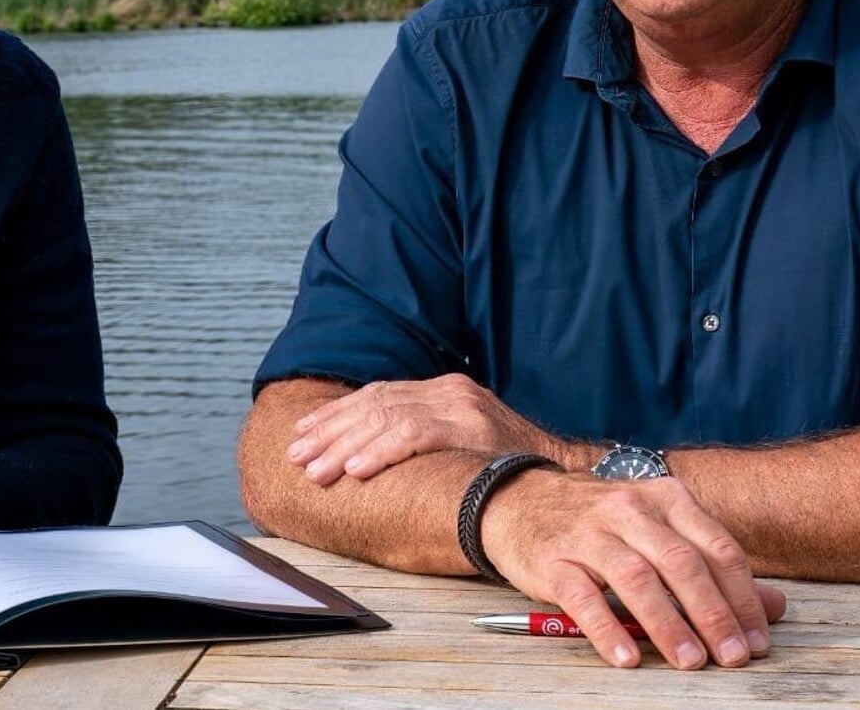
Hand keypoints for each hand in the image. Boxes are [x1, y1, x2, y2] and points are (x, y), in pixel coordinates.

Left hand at [286, 374, 552, 483]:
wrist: (563, 470)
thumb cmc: (508, 463)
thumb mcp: (463, 440)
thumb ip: (424, 435)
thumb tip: (367, 450)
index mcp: (442, 389)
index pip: (377, 396)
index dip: (335, 414)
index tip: (302, 432)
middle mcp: (448, 390)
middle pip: (374, 405)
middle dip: (329, 432)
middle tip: (296, 455)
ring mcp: (460, 406)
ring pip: (385, 419)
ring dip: (344, 447)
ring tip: (316, 470)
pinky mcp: (470, 427)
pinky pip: (414, 436)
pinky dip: (380, 452)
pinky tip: (356, 470)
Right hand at [483, 469, 782, 670]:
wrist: (519, 500)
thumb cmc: (602, 523)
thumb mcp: (659, 530)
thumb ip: (713, 566)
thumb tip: (776, 607)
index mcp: (666, 499)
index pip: (717, 548)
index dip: (743, 598)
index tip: (756, 641)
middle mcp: (629, 509)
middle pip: (682, 562)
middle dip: (713, 613)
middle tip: (733, 657)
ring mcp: (588, 532)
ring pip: (636, 577)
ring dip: (668, 623)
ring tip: (691, 662)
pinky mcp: (552, 559)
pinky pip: (583, 597)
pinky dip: (607, 629)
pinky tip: (627, 658)